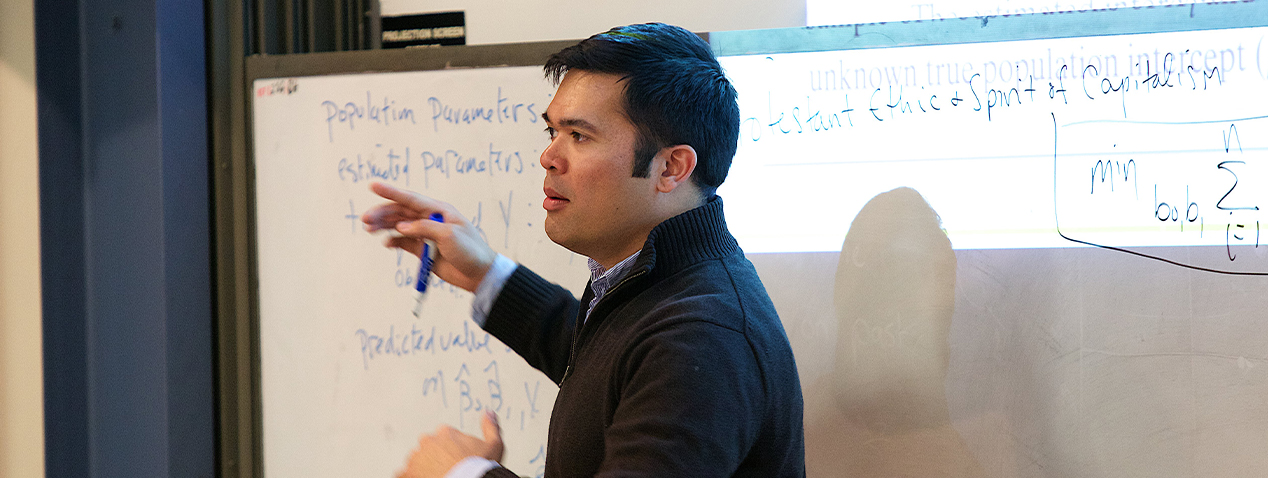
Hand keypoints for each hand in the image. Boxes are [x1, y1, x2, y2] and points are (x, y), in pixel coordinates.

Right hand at [362, 182, 496, 291]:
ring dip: (384, 226)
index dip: (391, 192)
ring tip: (369, 229)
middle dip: (382, 213)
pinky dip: (394, 242)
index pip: (411, 199)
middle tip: (365, 219)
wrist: (478, 274)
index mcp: (439, 211)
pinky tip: (386, 243)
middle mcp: (430, 220)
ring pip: (399, 226)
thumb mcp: (449, 236)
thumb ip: (424, 228)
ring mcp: (426, 235)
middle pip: (401, 212)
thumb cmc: (470, 251)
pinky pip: (404, 242)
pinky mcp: (423, 250)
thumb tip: (401, 227)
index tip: (373, 186)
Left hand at [396, 411, 503, 477]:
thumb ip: (490, 427)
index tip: (456, 459)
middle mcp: (427, 442)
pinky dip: (410, 477)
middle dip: (434, 457)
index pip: (443, 437)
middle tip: (446, 469)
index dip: (450, 449)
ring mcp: (416, 458)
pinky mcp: (407, 473)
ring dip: (422, 468)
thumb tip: (489, 413)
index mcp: (445, 432)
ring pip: (416, 461)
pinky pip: (404, 474)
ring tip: (435, 476)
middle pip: (428, 448)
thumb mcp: (494, 445)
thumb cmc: (479, 467)